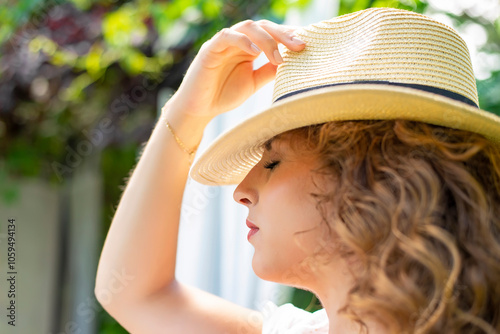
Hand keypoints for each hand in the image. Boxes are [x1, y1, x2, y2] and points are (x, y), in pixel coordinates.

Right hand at [166, 19, 305, 120]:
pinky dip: (243, 41)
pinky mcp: (210, 49)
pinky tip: (256, 52)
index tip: (308, 45)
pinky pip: (226, 36)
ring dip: (267, 40)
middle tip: (300, 46)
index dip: (289, 36)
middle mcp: (238, 41)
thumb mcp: (254, 82)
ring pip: (248, 27)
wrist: (199, 109)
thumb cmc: (225, 94)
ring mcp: (224, 43)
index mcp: (250, 47)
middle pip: (264, 26)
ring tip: (278, 57)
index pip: (272, 34)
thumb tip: (292, 62)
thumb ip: (269, 71)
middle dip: (284, 34)